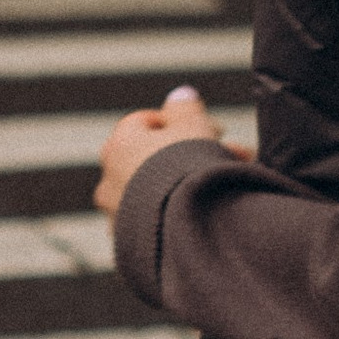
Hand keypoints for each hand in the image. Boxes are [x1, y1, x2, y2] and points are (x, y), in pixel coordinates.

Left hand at [93, 83, 248, 220]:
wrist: (184, 230)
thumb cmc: (188, 173)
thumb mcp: (194, 128)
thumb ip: (185, 108)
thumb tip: (180, 94)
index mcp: (119, 145)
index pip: (146, 121)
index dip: (184, 122)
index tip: (215, 131)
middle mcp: (109, 179)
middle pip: (153, 158)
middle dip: (190, 156)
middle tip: (229, 159)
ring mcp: (117, 215)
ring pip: (155, 191)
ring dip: (184, 186)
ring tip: (222, 191)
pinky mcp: (130, 243)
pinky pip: (157, 220)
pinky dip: (176, 214)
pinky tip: (204, 216)